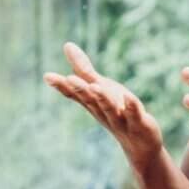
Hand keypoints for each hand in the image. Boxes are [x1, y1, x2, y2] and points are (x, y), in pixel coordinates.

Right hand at [44, 43, 162, 171]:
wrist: (140, 144)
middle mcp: (103, 111)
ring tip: (95, 87)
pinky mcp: (139, 123)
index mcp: (92, 104)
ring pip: (109, 108)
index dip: (62, 86)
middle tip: (68, 79)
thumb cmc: (117, 111)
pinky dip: (131, 106)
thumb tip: (66, 45)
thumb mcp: (101, 87)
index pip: (75, 94)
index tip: (48, 76)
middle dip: (80, 90)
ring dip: (102, 98)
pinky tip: (129, 96)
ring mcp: (120, 119)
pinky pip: (135, 114)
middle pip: (90, 100)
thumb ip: (84, 69)